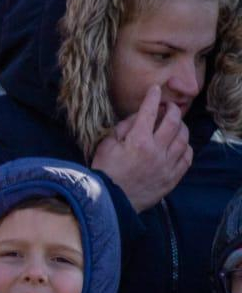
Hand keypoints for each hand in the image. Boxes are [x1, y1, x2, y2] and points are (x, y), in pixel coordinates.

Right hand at [90, 85, 191, 212]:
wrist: (111, 202)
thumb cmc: (104, 173)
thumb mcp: (106, 146)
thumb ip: (122, 128)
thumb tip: (136, 117)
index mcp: (138, 141)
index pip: (149, 111)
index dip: (153, 97)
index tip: (155, 90)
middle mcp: (156, 150)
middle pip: (173, 122)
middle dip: (172, 109)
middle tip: (168, 106)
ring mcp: (167, 164)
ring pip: (184, 138)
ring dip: (181, 127)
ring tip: (176, 125)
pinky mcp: (172, 177)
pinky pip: (187, 158)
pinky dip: (186, 147)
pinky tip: (180, 145)